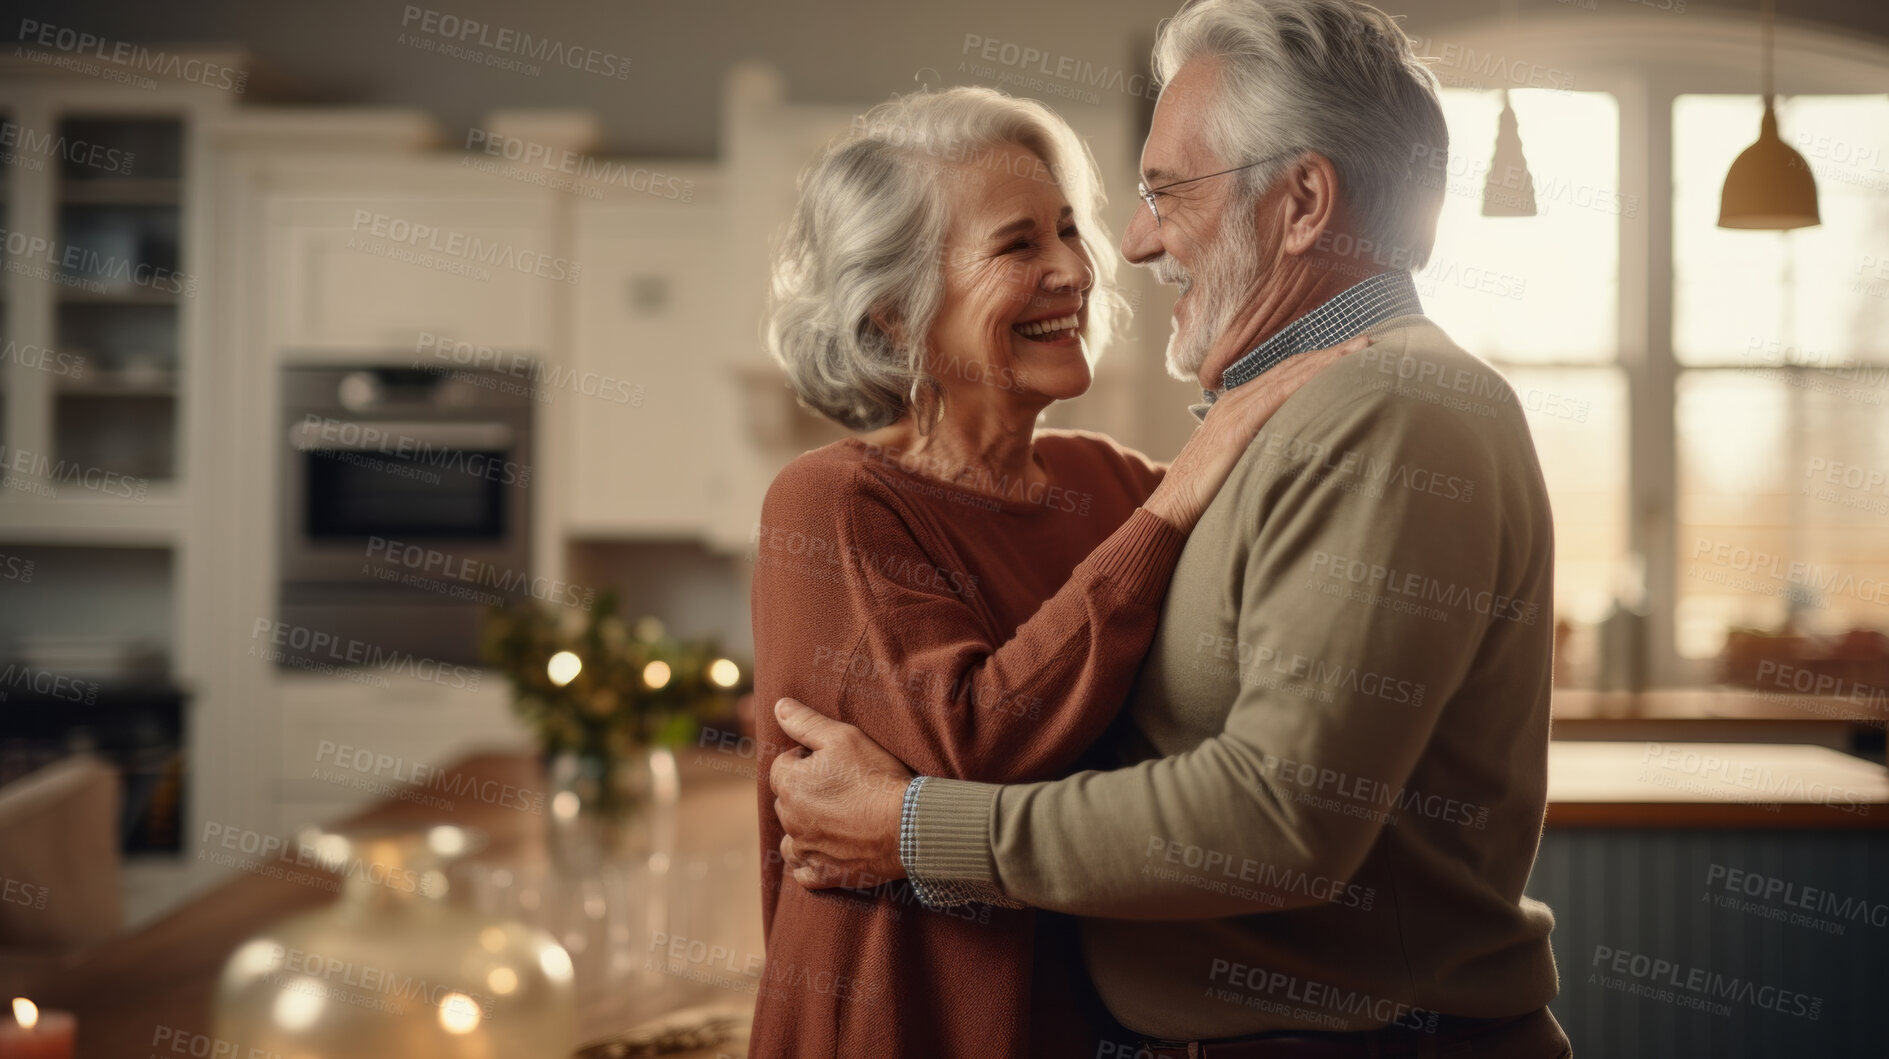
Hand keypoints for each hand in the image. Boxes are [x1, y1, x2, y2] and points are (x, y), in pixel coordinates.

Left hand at [769, 698, 913, 890]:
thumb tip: (778, 706)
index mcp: (789, 783)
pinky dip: (811, 861)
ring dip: (806, 827)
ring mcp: (805, 850)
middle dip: (806, 792)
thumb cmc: (876, 777)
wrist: (909, 825)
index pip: (784, 765)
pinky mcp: (822, 874)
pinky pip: (804, 870)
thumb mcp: (844, 737)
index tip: (837, 763)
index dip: (809, 759)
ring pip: (792, 836)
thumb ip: (806, 722)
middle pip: (787, 799)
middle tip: (844, 787)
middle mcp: (789, 818)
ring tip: (838, 818)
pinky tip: (828, 851)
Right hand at [1144, 333, 1371, 532]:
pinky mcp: (1237, 427)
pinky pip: (1277, 396)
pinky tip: (1329, 373)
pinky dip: (1306, 380)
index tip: (1352, 351)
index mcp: (1237, 403)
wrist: (1172, 509)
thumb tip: (1296, 446)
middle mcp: (1236, 399)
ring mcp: (1235, 410)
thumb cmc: (1206, 492)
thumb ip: (1263, 445)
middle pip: (1291, 367)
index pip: (1284, 373)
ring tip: (1360, 350)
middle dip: (1331, 352)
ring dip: (1326, 361)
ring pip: (1288, 376)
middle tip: (1369, 341)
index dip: (1318, 360)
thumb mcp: (1239, 460)